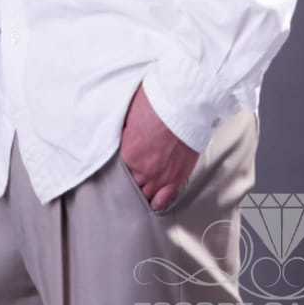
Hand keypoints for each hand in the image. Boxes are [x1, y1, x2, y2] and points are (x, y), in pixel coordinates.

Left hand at [120, 81, 199, 210]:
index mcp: (128, 154)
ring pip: (146, 196)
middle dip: (129, 182)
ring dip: (143, 193)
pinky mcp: (179, 178)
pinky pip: (165, 200)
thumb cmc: (161, 102)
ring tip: (141, 191)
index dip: (118, 170)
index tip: (118, 169)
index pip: (116, 171)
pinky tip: (154, 202)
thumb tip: (121, 138)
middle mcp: (143, 170)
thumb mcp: (130, 114)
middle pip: (130, 186)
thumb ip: (123, 133)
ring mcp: (162, 177)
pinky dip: (158, 202)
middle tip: (129, 179)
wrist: (187, 103)